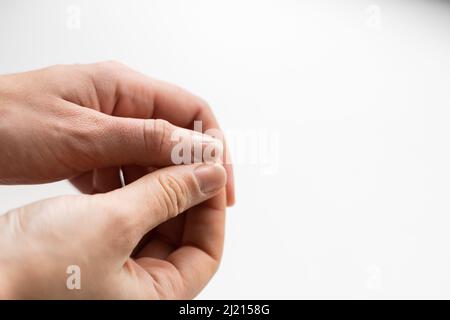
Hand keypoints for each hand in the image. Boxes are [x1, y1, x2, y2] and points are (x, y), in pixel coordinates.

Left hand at [0, 61, 233, 204]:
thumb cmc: (4, 121)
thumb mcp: (82, 135)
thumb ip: (145, 140)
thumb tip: (200, 148)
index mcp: (123, 87)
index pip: (192, 111)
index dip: (215, 147)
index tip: (221, 183)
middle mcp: (119, 104)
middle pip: (175, 135)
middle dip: (188, 170)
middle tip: (195, 204)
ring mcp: (105, 126)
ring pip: (149, 156)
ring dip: (155, 182)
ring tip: (151, 208)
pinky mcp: (90, 147)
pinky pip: (122, 168)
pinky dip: (125, 188)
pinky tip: (116, 203)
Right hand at [0, 163, 225, 298]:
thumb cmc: (33, 268)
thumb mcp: (113, 224)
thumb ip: (167, 195)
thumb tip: (210, 175)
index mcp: (156, 298)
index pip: (207, 251)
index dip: (211, 208)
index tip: (209, 171)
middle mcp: (141, 289)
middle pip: (183, 234)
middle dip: (185, 192)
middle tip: (185, 157)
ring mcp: (118, 271)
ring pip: (155, 223)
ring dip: (158, 188)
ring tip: (157, 155)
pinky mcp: (97, 253)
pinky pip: (128, 220)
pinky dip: (132, 193)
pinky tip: (128, 168)